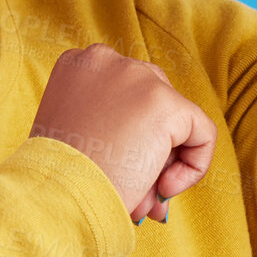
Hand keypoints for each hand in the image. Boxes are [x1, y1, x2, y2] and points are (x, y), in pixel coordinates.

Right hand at [29, 44, 216, 222]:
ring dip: (166, 161)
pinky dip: (194, 166)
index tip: (113, 167)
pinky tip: (163, 189)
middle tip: (139, 190)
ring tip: (144, 197)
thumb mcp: (74, 136)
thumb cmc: (57, 177)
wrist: (54, 196)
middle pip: (153, 99)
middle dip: (152, 149)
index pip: (124, 92)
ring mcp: (138, 77)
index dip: (128, 134)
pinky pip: (202, 133)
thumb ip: (111, 131)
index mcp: (78, 64)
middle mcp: (106, 59)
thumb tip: (154, 164)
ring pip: (177, 118)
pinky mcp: (166, 104)